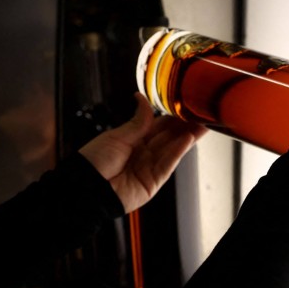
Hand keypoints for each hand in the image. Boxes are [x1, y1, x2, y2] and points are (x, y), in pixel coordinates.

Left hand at [79, 93, 207, 212]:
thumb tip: (143, 100)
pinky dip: (178, 152)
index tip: (185, 106)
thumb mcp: (117, 136)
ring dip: (187, 137)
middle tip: (200, 114)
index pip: (158, 126)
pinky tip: (187, 139)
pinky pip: (168, 164)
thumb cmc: (94, 162)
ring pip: (172, 150)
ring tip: (202, 124)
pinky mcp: (153, 182)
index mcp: (133, 140)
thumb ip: (138, 122)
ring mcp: (149, 168)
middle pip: (169, 138)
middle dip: (185, 126)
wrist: (86, 187)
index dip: (172, 117)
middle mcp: (143, 154)